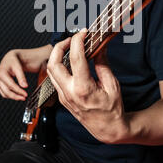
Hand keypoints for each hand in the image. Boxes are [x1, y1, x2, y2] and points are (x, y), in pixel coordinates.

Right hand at [0, 50, 29, 100]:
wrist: (9, 59)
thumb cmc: (14, 61)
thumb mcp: (18, 67)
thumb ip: (21, 77)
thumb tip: (25, 86)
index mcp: (1, 73)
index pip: (11, 85)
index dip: (19, 91)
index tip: (26, 94)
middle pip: (6, 91)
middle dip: (16, 96)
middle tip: (24, 97)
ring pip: (4, 94)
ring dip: (13, 97)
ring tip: (22, 97)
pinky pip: (4, 93)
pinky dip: (10, 95)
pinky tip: (17, 95)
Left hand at [46, 28, 129, 143]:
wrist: (107, 129)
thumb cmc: (112, 109)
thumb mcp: (112, 85)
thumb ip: (102, 64)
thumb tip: (98, 46)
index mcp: (83, 89)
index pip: (76, 58)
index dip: (78, 41)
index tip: (83, 33)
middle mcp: (69, 92)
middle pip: (53, 63)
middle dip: (60, 46)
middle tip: (72, 38)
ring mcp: (63, 96)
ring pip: (50, 70)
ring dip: (57, 55)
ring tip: (71, 47)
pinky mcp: (62, 98)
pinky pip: (55, 78)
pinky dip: (60, 65)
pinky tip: (70, 60)